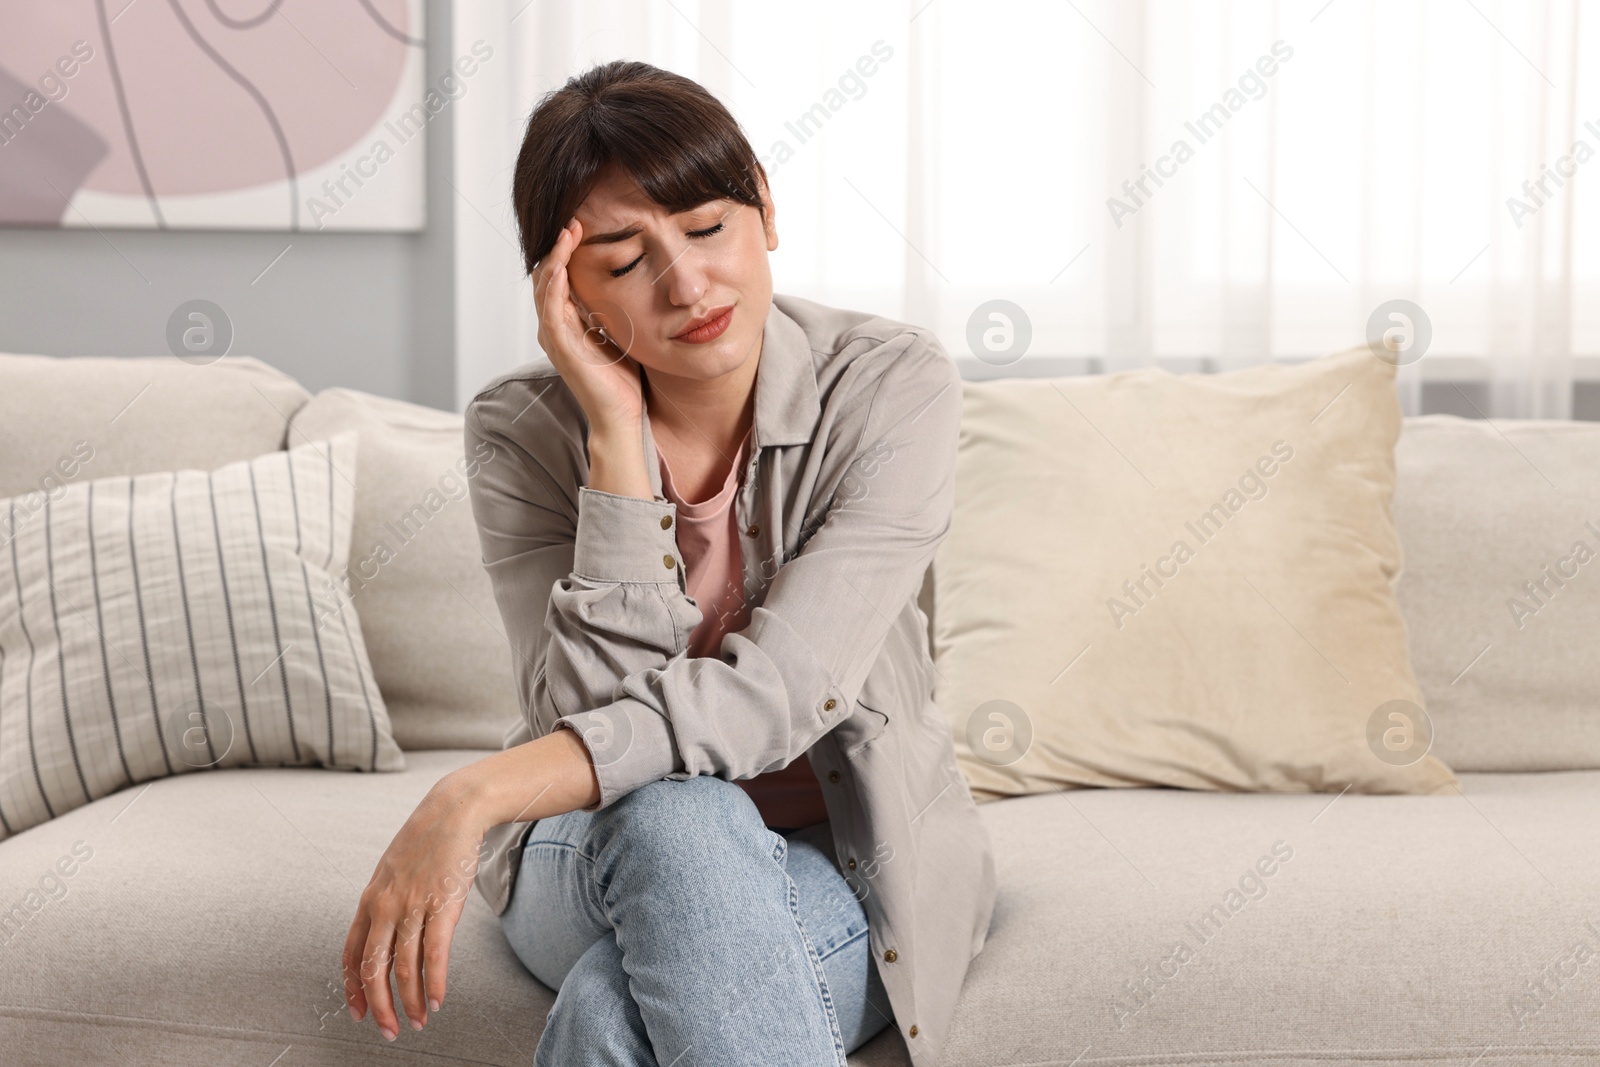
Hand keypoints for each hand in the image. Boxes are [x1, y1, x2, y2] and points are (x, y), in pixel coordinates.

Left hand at [342, 778, 484, 1039]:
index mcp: (370, 899)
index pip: (352, 954)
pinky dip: (434, 983)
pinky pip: (434, 954)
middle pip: (374, 969)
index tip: (359, 1012)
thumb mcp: (394, 871)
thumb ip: (387, 902)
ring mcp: (413, 906)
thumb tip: (389, 935)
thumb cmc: (427, 840)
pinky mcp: (443, 904)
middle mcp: (385, 906)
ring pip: (403, 967)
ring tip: (417, 1021)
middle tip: (388, 1030)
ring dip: (410, 1001)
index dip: (353, 989)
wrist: (454, 810)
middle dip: (379, 1006)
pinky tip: (437, 1000)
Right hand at [533, 217, 644, 434]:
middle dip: (558, 246)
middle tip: (572, 218)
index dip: (566, 249)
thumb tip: (632, 276)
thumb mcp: (619, 329)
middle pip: (546, 275)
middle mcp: (555, 326)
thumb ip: (614, 306)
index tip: (581, 223)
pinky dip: (554, 285)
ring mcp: (554, 337)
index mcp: (567, 320)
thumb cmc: (622, 377)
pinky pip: (551, 310)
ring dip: (554, 258)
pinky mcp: (560, 349)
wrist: (620, 415)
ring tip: (567, 232)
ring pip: (544, 288)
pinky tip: (561, 265)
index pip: (559, 275)